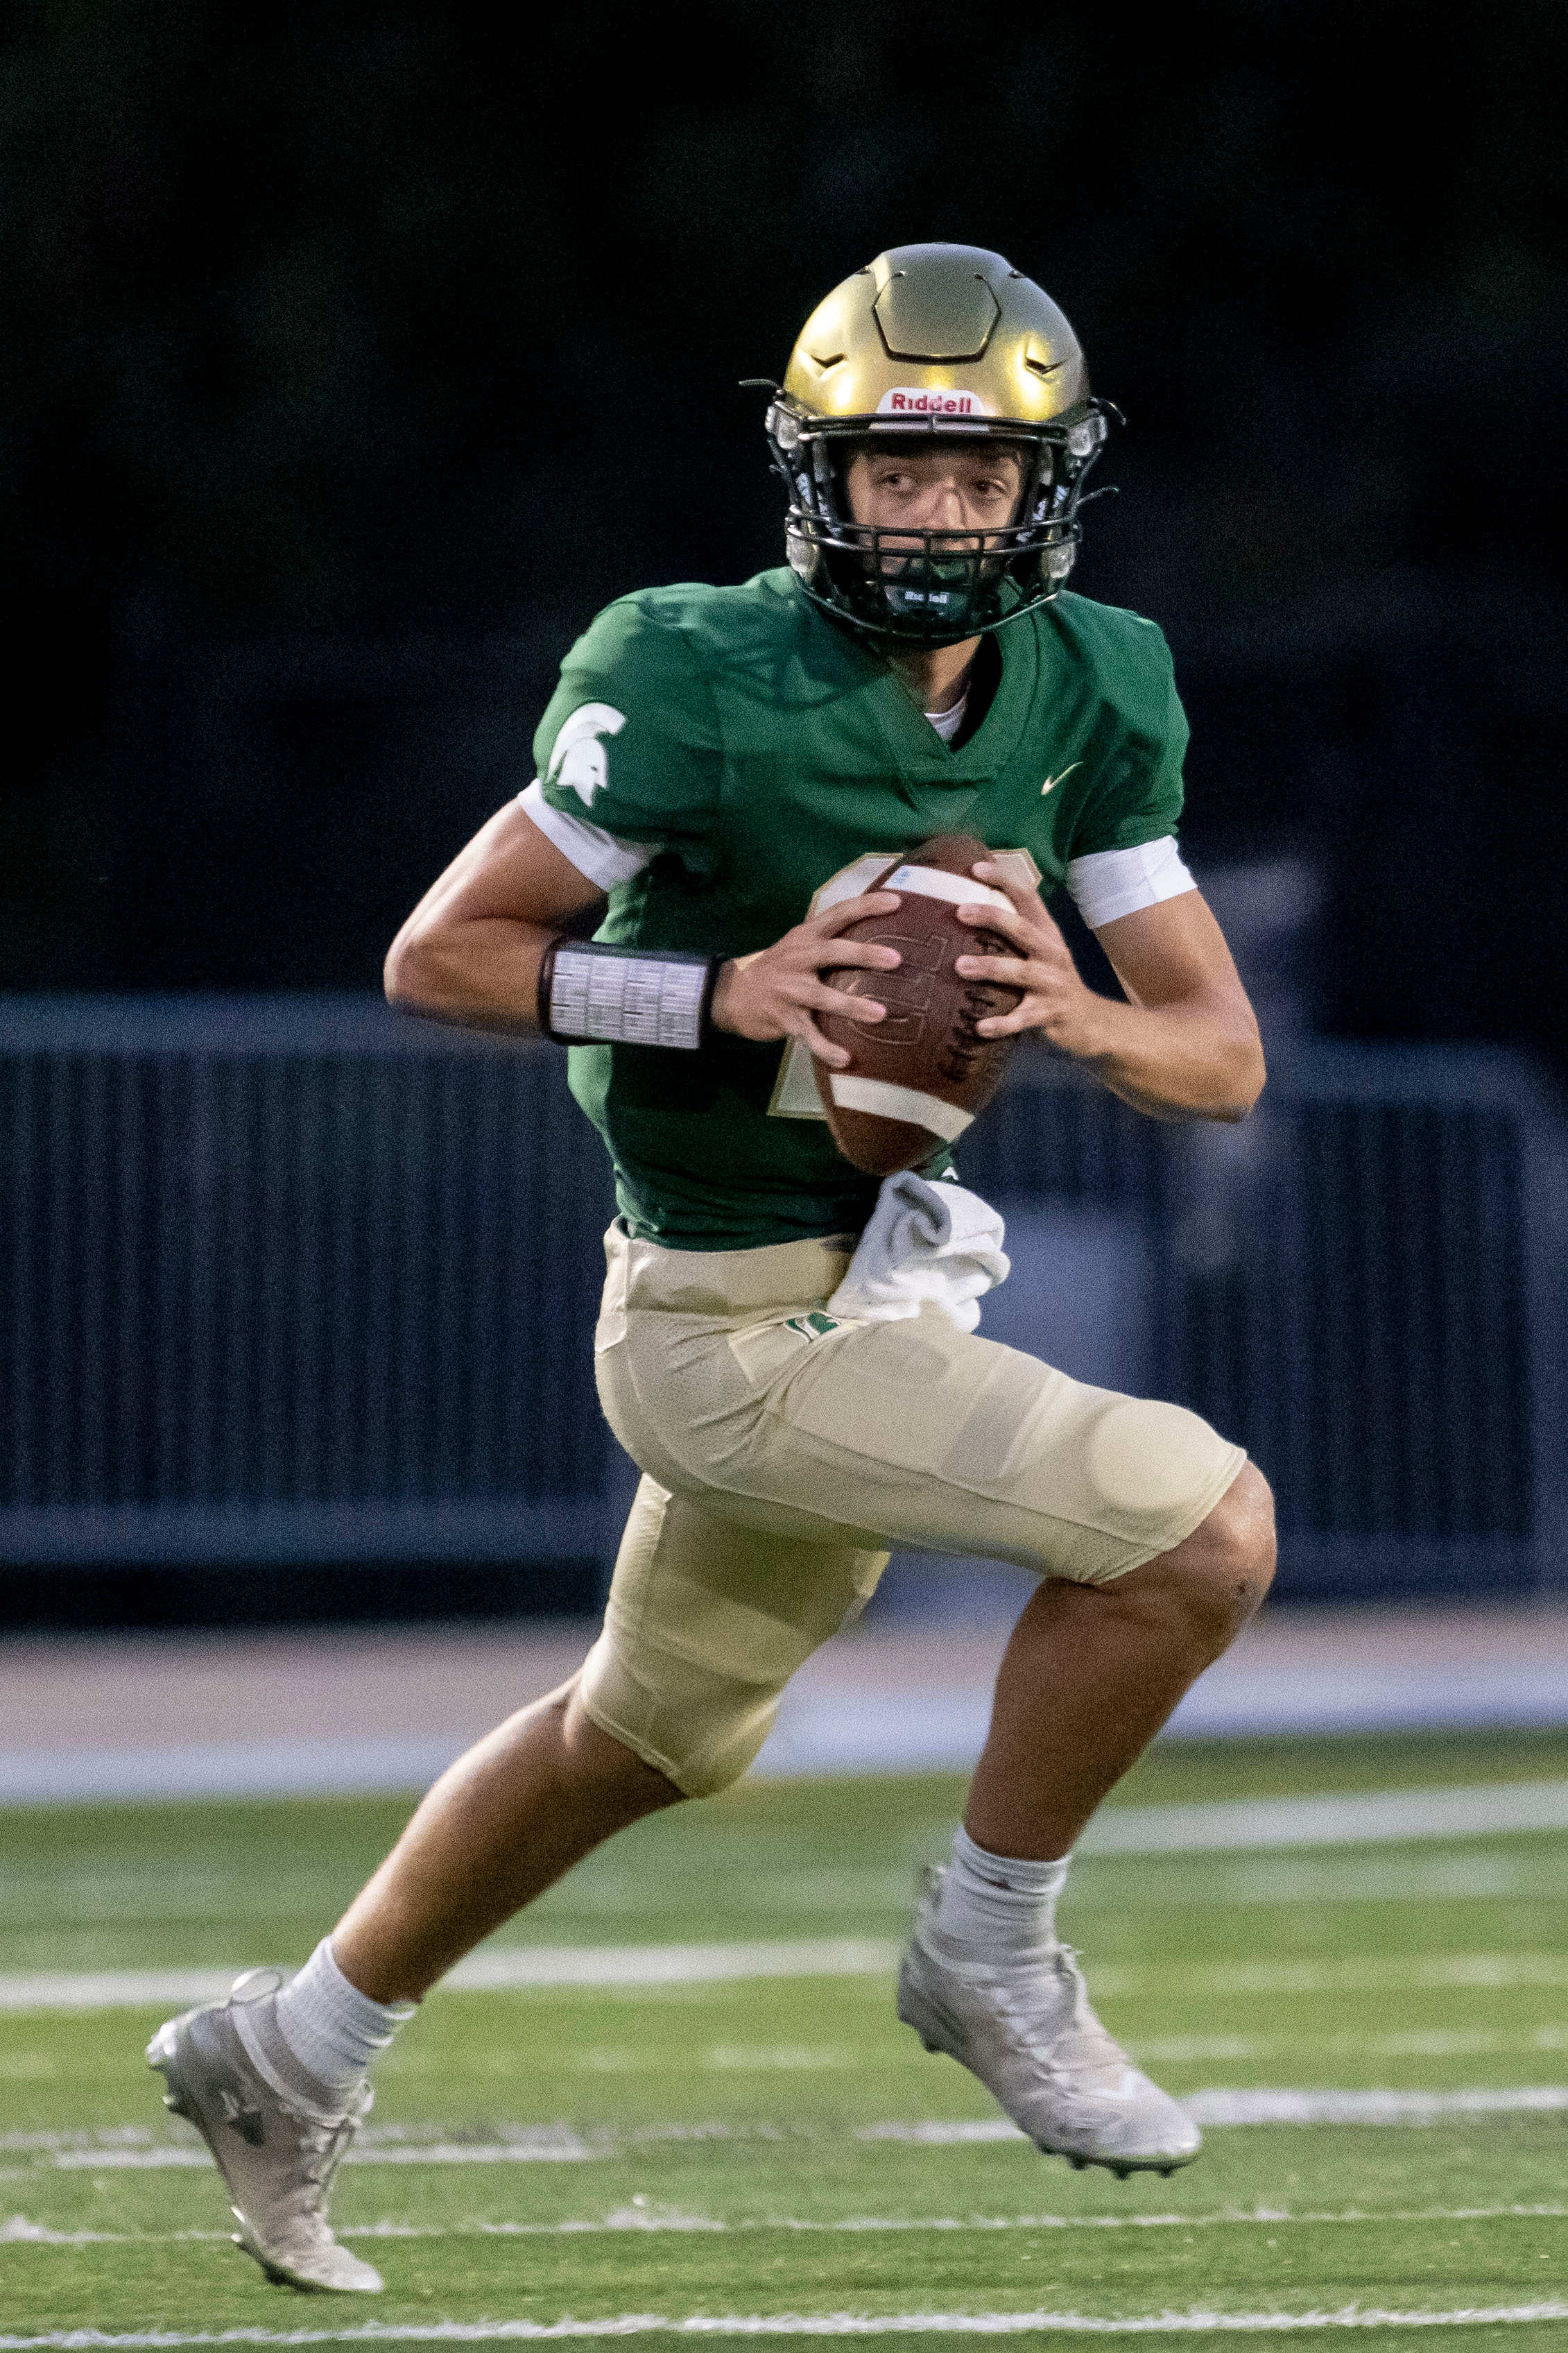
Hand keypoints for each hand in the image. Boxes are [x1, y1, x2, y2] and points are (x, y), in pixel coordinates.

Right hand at [710, 892, 902, 1068]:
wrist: (734, 995)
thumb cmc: (781, 970)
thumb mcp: (799, 946)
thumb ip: (831, 941)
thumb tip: (883, 941)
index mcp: (805, 936)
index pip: (838, 913)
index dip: (866, 905)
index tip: (897, 901)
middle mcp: (797, 958)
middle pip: (832, 952)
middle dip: (863, 955)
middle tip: (896, 959)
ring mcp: (789, 988)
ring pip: (822, 996)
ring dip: (851, 1005)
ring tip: (880, 1015)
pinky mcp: (783, 1017)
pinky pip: (808, 1034)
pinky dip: (826, 1047)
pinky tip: (845, 1059)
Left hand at [955, 862, 1104, 1052]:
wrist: (1089, 1021)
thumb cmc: (1051, 981)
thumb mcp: (1040, 952)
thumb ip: (1013, 933)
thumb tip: (966, 910)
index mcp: (1048, 934)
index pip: (1028, 898)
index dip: (1004, 880)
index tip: (976, 867)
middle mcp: (1052, 954)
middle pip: (1023, 930)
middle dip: (993, 918)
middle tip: (960, 911)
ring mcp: (1053, 984)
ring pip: (1022, 972)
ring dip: (991, 968)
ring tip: (960, 966)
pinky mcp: (1051, 1015)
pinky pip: (1023, 1019)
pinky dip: (1002, 1024)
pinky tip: (979, 1028)